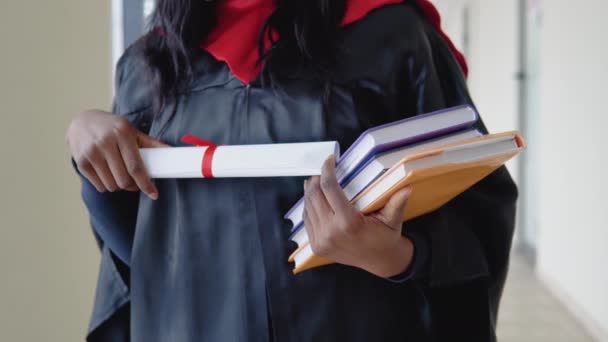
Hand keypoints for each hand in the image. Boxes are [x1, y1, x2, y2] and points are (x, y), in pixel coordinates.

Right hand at [66, 110, 167, 198]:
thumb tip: (172, 151)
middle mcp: (105, 142)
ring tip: (121, 176)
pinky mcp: (80, 162)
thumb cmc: (113, 128)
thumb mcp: (132, 131)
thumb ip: (151, 143)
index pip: (136, 166)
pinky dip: (107, 185)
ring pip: (111, 186)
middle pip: (123, 180)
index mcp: (122, 133)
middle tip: (136, 183)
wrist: (82, 121)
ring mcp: (91, 152)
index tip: (154, 194)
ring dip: (120, 186)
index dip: (146, 184)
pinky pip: (100, 186)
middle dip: (133, 186)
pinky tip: (108, 174)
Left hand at [303, 156, 413, 277]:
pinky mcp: (317, 246)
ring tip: (317, 181)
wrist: (379, 261)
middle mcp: (331, 233)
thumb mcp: (393, 219)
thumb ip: (397, 203)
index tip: (330, 160)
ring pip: (308, 207)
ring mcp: (321, 241)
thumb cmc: (386, 237)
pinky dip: (309, 206)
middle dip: (317, 178)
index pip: (329, 188)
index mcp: (348, 224)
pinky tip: (315, 198)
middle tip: (323, 169)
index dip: (327, 170)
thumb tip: (407, 187)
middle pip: (314, 195)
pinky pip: (307, 219)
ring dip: (311, 191)